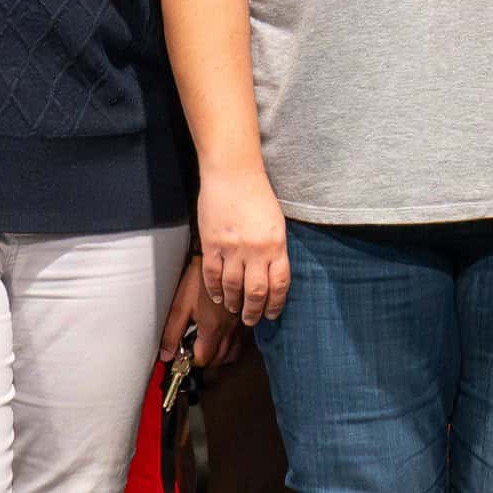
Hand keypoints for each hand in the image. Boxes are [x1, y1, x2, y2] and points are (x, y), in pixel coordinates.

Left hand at [160, 256, 238, 368]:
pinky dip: (230, 346)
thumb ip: (172, 332)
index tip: (182, 354)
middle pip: (219, 360)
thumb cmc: (197, 278)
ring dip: (218, 355)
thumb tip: (166, 355)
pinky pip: (240, 341)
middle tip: (191, 350)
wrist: (219, 258)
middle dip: (204, 360)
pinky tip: (218, 336)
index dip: (191, 360)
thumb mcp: (180, 305)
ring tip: (205, 345)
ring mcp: (239, 324)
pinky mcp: (244, 317)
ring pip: (232, 353)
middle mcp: (229, 329)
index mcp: (212, 328)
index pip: (203, 359)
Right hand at [199, 169, 290, 327]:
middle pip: (256, 292)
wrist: (233, 173)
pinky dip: (215, 290)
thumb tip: (271, 277)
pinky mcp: (212, 244)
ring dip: (234, 303)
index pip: (280, 285)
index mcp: (277, 245)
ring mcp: (232, 248)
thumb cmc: (258, 195)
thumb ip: (275, 250)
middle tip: (252, 319)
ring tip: (235, 309)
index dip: (276, 304)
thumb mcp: (276, 223)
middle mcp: (256, 250)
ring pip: (232, 287)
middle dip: (254, 311)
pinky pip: (212, 276)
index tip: (272, 313)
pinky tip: (218, 297)